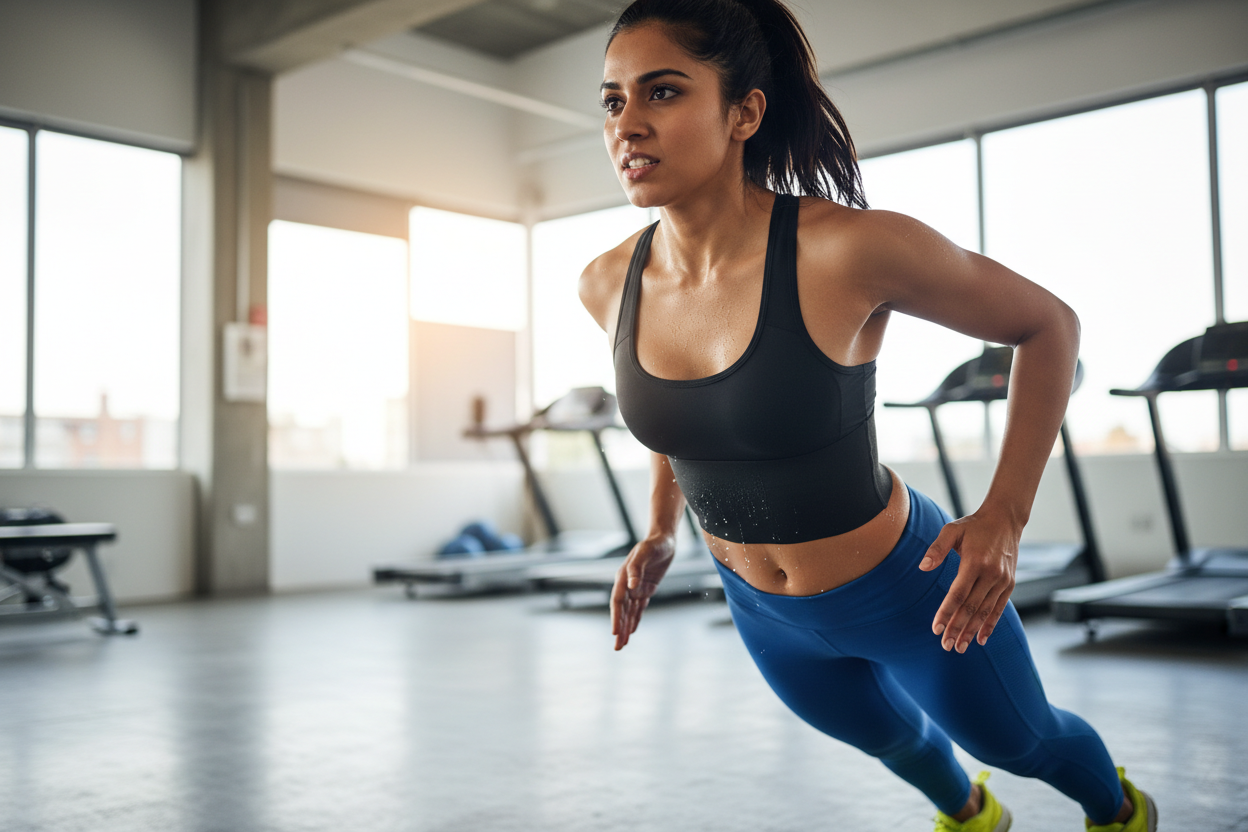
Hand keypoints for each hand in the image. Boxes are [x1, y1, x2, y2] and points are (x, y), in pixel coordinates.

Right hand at [611, 534, 676, 649]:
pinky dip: (635, 620)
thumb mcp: (646, 552)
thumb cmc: (654, 544)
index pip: (617, 600)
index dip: (616, 617)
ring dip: (626, 628)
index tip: (614, 632)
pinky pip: (639, 609)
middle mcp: (627, 584)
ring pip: (629, 612)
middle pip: (621, 610)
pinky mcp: (646, 590)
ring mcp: (636, 588)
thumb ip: (636, 569)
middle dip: (619, 628)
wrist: (664, 540)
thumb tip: (631, 586)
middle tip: (617, 647)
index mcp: (623, 576)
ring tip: (622, 645)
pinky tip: (631, 631)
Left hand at [918, 510, 1018, 651]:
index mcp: (975, 562)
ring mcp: (1002, 581)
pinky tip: (981, 639)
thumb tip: (923, 567)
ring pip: (985, 612)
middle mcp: (991, 574)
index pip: (958, 594)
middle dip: (957, 628)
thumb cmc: (974, 525)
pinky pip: (999, 608)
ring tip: (960, 647)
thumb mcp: (952, 530)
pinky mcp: (1009, 584)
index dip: (947, 613)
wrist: (1005, 520)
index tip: (936, 629)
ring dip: (972, 631)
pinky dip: (990, 625)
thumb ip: (937, 549)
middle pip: (971, 608)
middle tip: (946, 646)